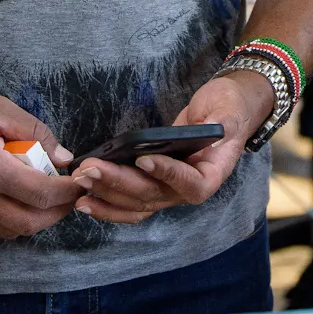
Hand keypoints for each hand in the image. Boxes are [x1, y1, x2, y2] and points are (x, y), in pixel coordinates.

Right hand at [0, 71, 81, 239]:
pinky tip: (16, 195)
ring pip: (8, 230)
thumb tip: (63, 157)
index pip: (42, 195)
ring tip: (46, 196)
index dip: (68, 191)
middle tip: (69, 193)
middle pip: (29, 224)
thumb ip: (34, 132)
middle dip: (56, 212)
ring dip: (34, 219)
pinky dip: (10, 218)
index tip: (82, 180)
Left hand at [73, 68, 273, 225]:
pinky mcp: (153, 188)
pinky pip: (130, 205)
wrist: (220, 112)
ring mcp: (168, 192)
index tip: (143, 159)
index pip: (191, 185)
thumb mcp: (231, 107)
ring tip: (81, 179)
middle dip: (119, 182)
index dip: (168, 176)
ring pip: (136, 203)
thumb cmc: (227, 108)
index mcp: (212, 174)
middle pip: (152, 195)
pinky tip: (84, 200)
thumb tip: (216, 127)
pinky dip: (107, 206)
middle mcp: (188, 189)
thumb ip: (225, 120)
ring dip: (106, 194)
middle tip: (90, 168)